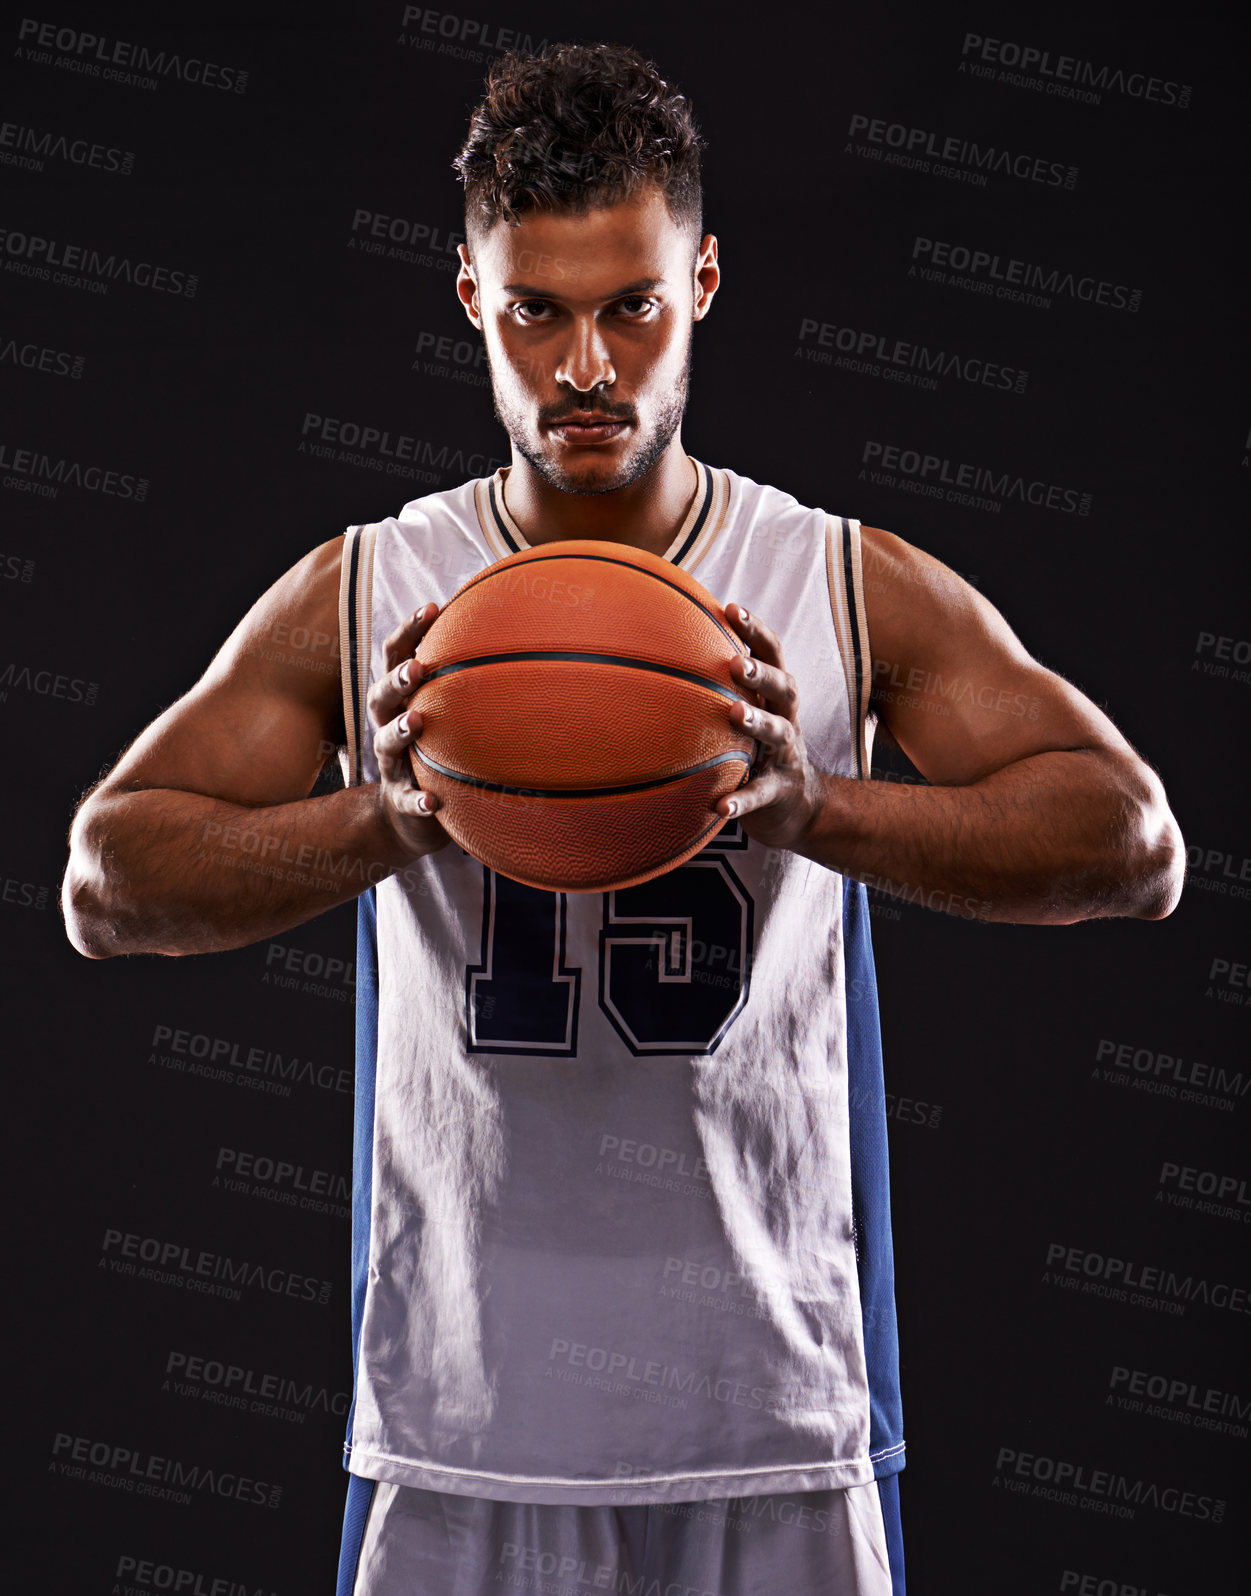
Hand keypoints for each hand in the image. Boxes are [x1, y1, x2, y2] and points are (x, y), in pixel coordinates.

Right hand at [367, 603, 450, 860]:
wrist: (407, 812)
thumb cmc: (436, 747)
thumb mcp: (445, 712)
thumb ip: (467, 680)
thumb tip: (516, 634)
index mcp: (400, 699)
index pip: (395, 656)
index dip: (409, 631)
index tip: (432, 607)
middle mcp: (388, 725)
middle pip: (380, 695)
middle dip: (396, 679)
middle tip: (416, 668)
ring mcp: (392, 763)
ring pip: (385, 743)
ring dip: (400, 730)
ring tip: (416, 722)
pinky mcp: (401, 799)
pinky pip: (406, 800)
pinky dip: (417, 801)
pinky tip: (433, 802)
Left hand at [716, 604, 825, 851]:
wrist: (798, 807)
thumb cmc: (759, 750)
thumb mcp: (749, 714)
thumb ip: (722, 687)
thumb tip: (668, 650)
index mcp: (777, 698)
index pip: (772, 655)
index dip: (755, 631)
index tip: (731, 608)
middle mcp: (787, 720)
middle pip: (785, 688)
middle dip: (763, 673)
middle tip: (737, 663)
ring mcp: (786, 757)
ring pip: (778, 734)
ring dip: (758, 722)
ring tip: (736, 713)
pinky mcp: (778, 792)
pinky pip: (760, 795)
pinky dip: (742, 801)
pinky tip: (722, 808)